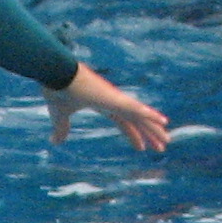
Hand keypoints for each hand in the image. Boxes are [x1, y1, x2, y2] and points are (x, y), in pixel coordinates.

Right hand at [45, 65, 170, 153]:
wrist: (55, 74)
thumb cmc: (57, 91)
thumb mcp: (59, 117)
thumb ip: (61, 129)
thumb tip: (55, 142)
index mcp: (103, 105)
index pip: (123, 122)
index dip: (133, 135)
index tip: (141, 148)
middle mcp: (113, 101)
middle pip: (136, 120)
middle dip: (149, 134)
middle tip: (162, 146)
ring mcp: (115, 99)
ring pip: (140, 116)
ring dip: (154, 129)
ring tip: (166, 141)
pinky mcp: (114, 98)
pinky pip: (136, 109)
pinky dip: (150, 115)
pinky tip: (162, 122)